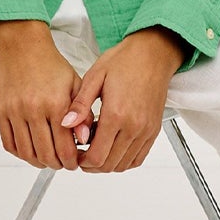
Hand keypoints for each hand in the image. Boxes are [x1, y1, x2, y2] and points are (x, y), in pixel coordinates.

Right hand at [0, 20, 86, 169]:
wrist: (23, 47)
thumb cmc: (50, 65)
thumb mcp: (76, 85)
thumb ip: (83, 114)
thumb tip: (84, 139)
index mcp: (56, 104)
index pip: (65, 147)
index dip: (72, 161)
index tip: (75, 162)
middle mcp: (34, 110)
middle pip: (46, 155)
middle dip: (58, 164)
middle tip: (63, 163)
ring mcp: (15, 112)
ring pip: (27, 153)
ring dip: (39, 162)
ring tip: (48, 159)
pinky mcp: (1, 112)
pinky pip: (9, 143)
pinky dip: (20, 154)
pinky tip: (31, 151)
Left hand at [61, 27, 184, 172]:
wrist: (153, 54)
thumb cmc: (124, 61)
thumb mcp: (94, 77)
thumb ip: (80, 105)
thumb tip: (65, 124)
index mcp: (116, 114)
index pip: (97, 156)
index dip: (81, 160)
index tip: (73, 152)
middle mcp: (134, 126)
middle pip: (109, 164)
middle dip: (91, 164)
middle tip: (80, 153)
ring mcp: (146, 130)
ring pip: (123, 164)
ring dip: (106, 163)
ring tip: (95, 147)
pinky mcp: (153, 130)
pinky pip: (138, 157)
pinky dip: (123, 160)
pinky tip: (112, 147)